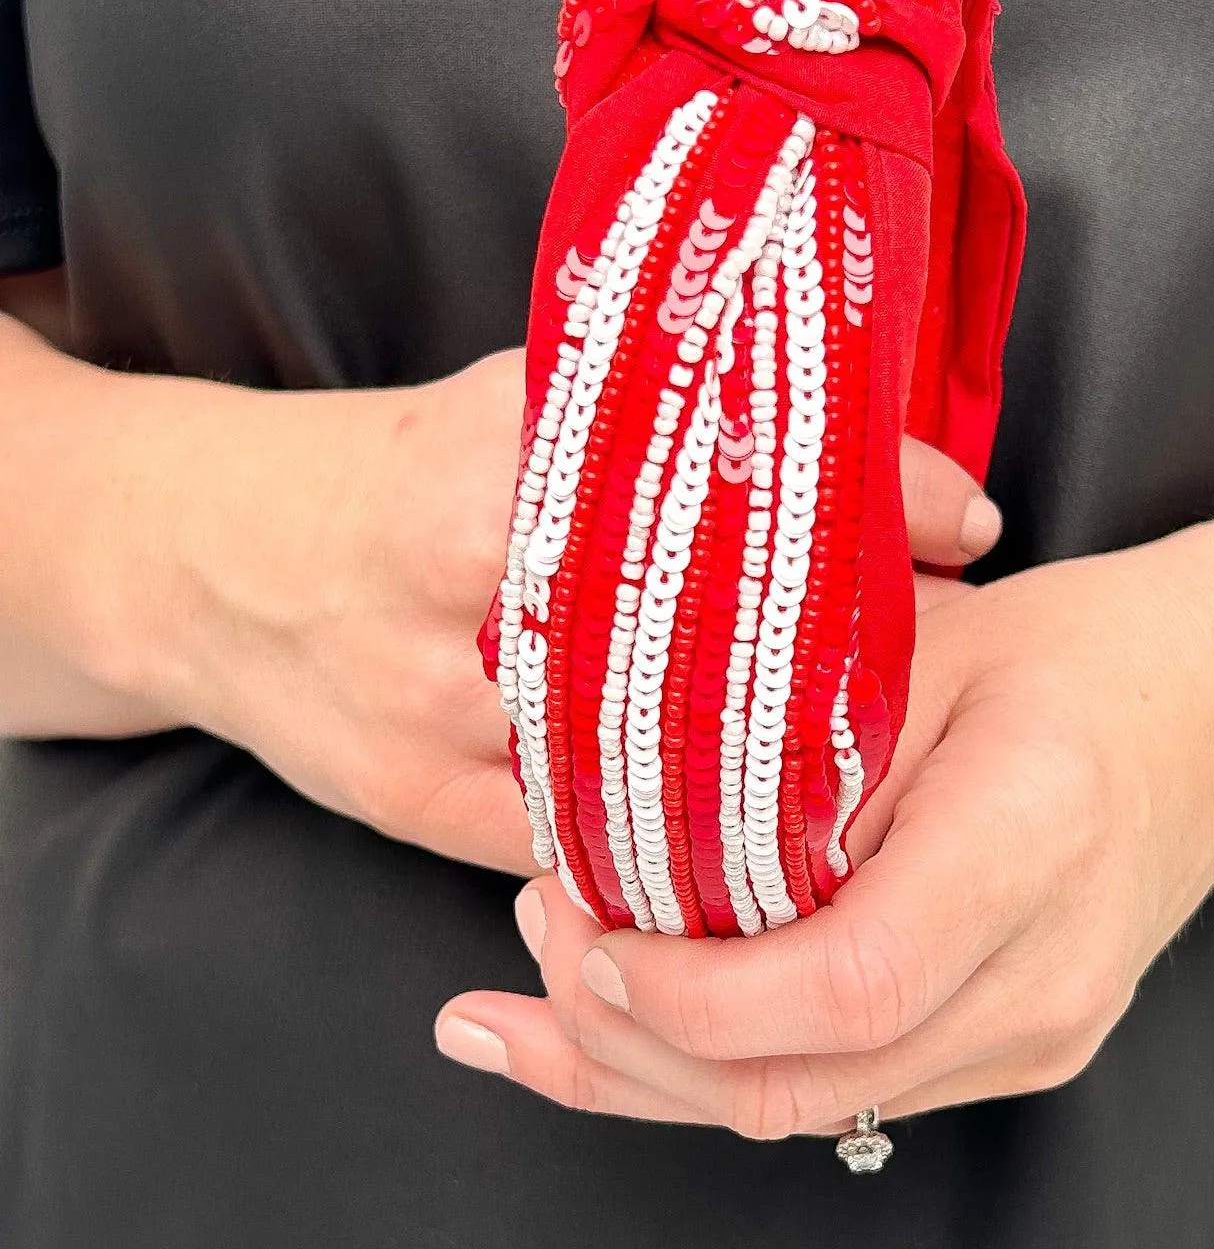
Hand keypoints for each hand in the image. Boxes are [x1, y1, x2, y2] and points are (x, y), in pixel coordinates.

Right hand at [129, 356, 995, 873]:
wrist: (213, 567)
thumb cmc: (384, 472)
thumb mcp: (512, 404)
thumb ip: (649, 418)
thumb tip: (848, 422)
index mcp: (489, 482)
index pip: (707, 493)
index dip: (853, 506)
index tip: (965, 523)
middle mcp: (465, 607)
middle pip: (698, 646)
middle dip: (834, 649)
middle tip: (953, 643)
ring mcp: (441, 726)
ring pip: (652, 764)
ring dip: (778, 757)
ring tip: (892, 737)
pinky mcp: (425, 811)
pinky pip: (588, 844)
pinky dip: (680, 838)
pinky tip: (771, 826)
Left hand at [435, 518, 1213, 1126]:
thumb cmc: (1077, 652)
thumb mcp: (931, 644)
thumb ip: (800, 733)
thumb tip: (630, 810)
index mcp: (1033, 839)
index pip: (849, 978)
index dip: (696, 987)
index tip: (581, 929)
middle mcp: (1047, 973)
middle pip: (808, 1081)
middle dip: (633, 1041)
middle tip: (529, 940)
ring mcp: (1038, 1036)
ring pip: (809, 1112)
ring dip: (653, 1073)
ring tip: (524, 1004)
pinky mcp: (1017, 1054)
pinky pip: (844, 1092)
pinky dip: (721, 1069)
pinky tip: (618, 1037)